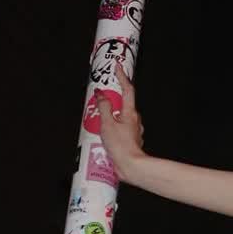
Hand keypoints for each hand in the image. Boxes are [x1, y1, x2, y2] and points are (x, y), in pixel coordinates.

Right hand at [98, 63, 145, 179]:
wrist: (131, 166)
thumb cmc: (120, 146)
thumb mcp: (107, 124)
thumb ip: (103, 108)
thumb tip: (100, 94)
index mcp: (130, 113)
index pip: (128, 89)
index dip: (122, 77)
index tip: (117, 67)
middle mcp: (135, 120)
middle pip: (124, 103)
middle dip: (112, 98)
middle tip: (101, 95)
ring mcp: (134, 130)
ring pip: (121, 117)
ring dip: (111, 115)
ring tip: (97, 117)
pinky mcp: (131, 139)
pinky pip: (120, 128)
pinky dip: (112, 127)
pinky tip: (103, 133)